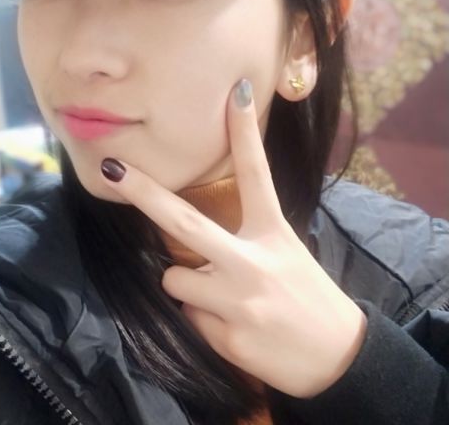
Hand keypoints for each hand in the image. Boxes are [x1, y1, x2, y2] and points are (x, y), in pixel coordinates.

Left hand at [99, 79, 366, 397]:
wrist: (338, 359)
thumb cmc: (306, 296)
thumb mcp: (284, 252)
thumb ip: (243, 237)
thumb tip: (187, 236)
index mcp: (273, 232)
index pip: (258, 174)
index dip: (245, 132)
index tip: (236, 92)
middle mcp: (253, 261)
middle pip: (184, 222)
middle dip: (144, 193)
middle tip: (112, 169)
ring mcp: (238, 300)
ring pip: (174, 280)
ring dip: (188, 287)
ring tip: (225, 300)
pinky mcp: (227, 337)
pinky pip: (189, 318)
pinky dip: (203, 320)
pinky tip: (234, 327)